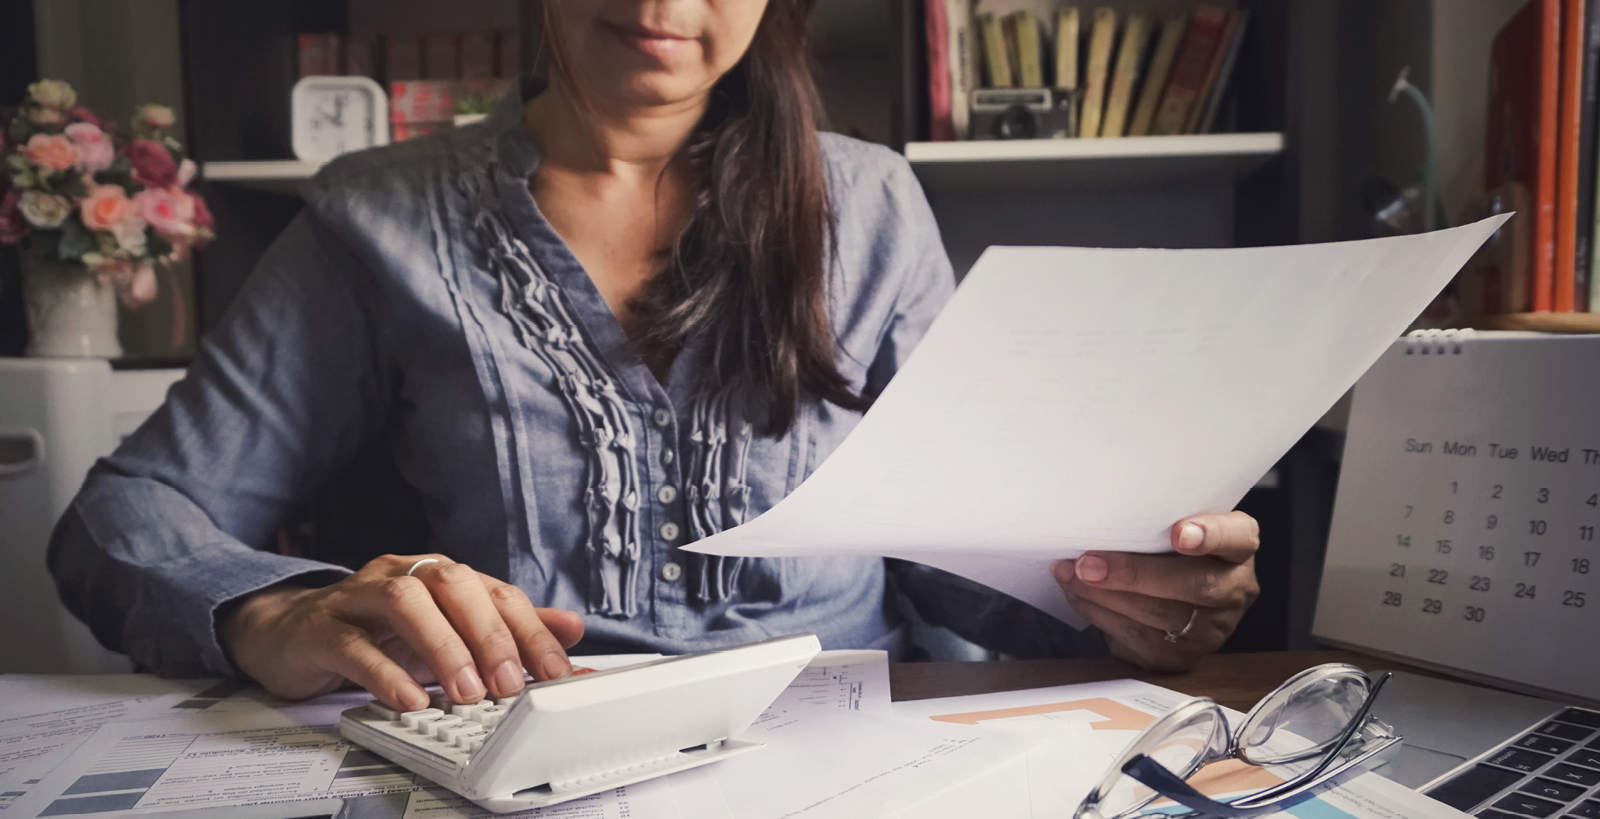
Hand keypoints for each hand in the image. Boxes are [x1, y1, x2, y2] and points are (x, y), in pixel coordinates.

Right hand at [221, 554, 584, 711]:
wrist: (290, 633)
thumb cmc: (375, 631)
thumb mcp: (448, 630)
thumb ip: (507, 629)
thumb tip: (571, 630)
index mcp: (440, 576)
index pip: (496, 592)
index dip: (530, 631)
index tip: (557, 673)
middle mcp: (403, 575)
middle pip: (454, 585)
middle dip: (490, 635)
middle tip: (509, 685)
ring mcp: (358, 598)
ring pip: (404, 603)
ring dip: (442, 648)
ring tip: (465, 693)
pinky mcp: (321, 629)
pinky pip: (353, 644)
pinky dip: (385, 673)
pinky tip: (409, 700)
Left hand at [1053, 512, 1259, 671]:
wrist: (1166, 592)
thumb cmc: (1165, 548)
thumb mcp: (1170, 524)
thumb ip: (1155, 519)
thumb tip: (1099, 514)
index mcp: (1239, 547)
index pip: (1238, 538)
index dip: (1210, 535)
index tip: (1179, 534)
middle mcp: (1234, 589)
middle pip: (1196, 584)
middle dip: (1135, 574)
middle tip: (1089, 564)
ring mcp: (1212, 628)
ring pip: (1161, 615)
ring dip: (1106, 596)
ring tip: (1072, 576)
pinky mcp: (1183, 656)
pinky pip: (1140, 639)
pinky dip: (1101, 615)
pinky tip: (1080, 597)